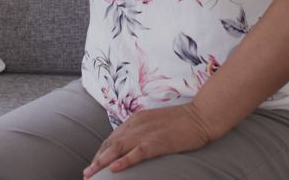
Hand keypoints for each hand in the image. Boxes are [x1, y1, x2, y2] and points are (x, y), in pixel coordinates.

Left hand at [83, 103, 213, 177]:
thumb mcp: (156, 123)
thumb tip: (131, 145)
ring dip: (102, 162)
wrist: (202, 115)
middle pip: (111, 144)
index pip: (112, 138)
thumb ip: (142, 131)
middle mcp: (137, 125)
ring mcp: (147, 133)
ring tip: (92, 174)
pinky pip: (137, 153)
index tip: (93, 165)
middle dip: (97, 160)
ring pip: (118, 148)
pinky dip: (124, 161)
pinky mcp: (158, 141)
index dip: (100, 152)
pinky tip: (114, 169)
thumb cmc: (182, 121)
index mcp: (136, 119)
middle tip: (86, 174)